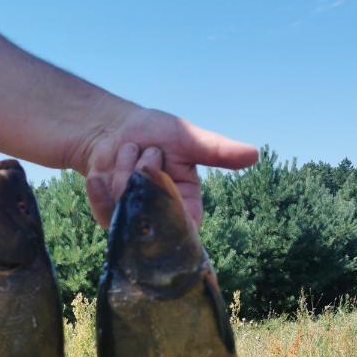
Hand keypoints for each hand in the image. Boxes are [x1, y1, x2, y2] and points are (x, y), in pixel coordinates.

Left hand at [79, 106, 257, 227]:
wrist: (114, 130)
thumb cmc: (156, 133)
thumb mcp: (189, 139)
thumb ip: (218, 151)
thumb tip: (254, 154)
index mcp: (187, 207)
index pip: (187, 226)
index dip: (175, 208)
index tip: (165, 179)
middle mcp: (161, 220)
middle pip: (152, 210)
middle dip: (147, 169)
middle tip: (150, 151)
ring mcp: (134, 223)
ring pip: (127, 206)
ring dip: (124, 168)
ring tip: (130, 153)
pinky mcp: (109, 220)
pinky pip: (104, 211)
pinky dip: (101, 184)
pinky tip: (102, 170)